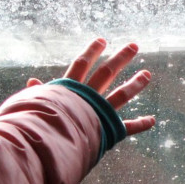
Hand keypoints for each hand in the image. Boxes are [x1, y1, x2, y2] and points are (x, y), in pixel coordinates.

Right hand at [28, 38, 155, 135]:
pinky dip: (140, 124)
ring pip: (121, 95)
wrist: (52, 144)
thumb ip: (38, 93)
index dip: (92, 51)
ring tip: (147, 74)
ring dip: (135, 84)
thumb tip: (32, 81)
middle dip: (121, 58)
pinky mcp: (109, 130)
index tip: (103, 40)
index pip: (82, 64)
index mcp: (71, 89)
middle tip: (134, 46)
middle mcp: (89, 97)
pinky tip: (152, 120)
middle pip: (107, 73)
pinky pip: (127, 127)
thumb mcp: (35, 104)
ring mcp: (101, 112)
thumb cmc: (38, 123)